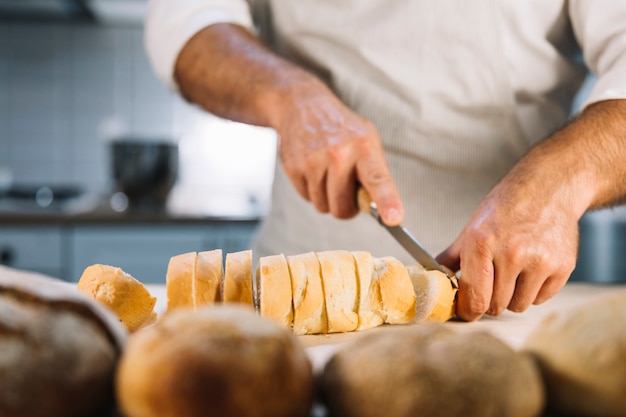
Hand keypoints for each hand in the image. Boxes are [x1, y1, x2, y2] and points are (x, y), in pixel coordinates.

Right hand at [275, 79, 403, 224]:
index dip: (387, 202)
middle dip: (345, 206)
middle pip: (342, 207)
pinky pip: (306, 197)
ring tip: (327, 173)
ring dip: (326, 197)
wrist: (303, 105)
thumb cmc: (342, 130)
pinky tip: (313, 169)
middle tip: (346, 188)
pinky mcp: (293, 166)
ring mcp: (313, 159)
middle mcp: (338, 152)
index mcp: (364, 146)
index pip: (378, 179)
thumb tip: (382, 211)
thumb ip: (376, 174)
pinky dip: (311, 190)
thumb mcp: (367, 140)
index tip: (394, 219)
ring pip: (323, 206)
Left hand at [437, 173, 578, 320]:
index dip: (469, 311)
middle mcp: (512, 254)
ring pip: (519, 306)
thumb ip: (452, 257)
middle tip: (493, 279)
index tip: (468, 311)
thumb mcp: (472, 228)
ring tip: (514, 271)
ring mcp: (540, 261)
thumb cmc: (505, 208)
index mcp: (483, 244)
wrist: (546, 189)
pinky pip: (541, 299)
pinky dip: (534, 290)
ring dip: (514, 296)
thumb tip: (432, 278)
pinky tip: (532, 268)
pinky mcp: (563, 266)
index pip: (474, 299)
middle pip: (496, 306)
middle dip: (491, 299)